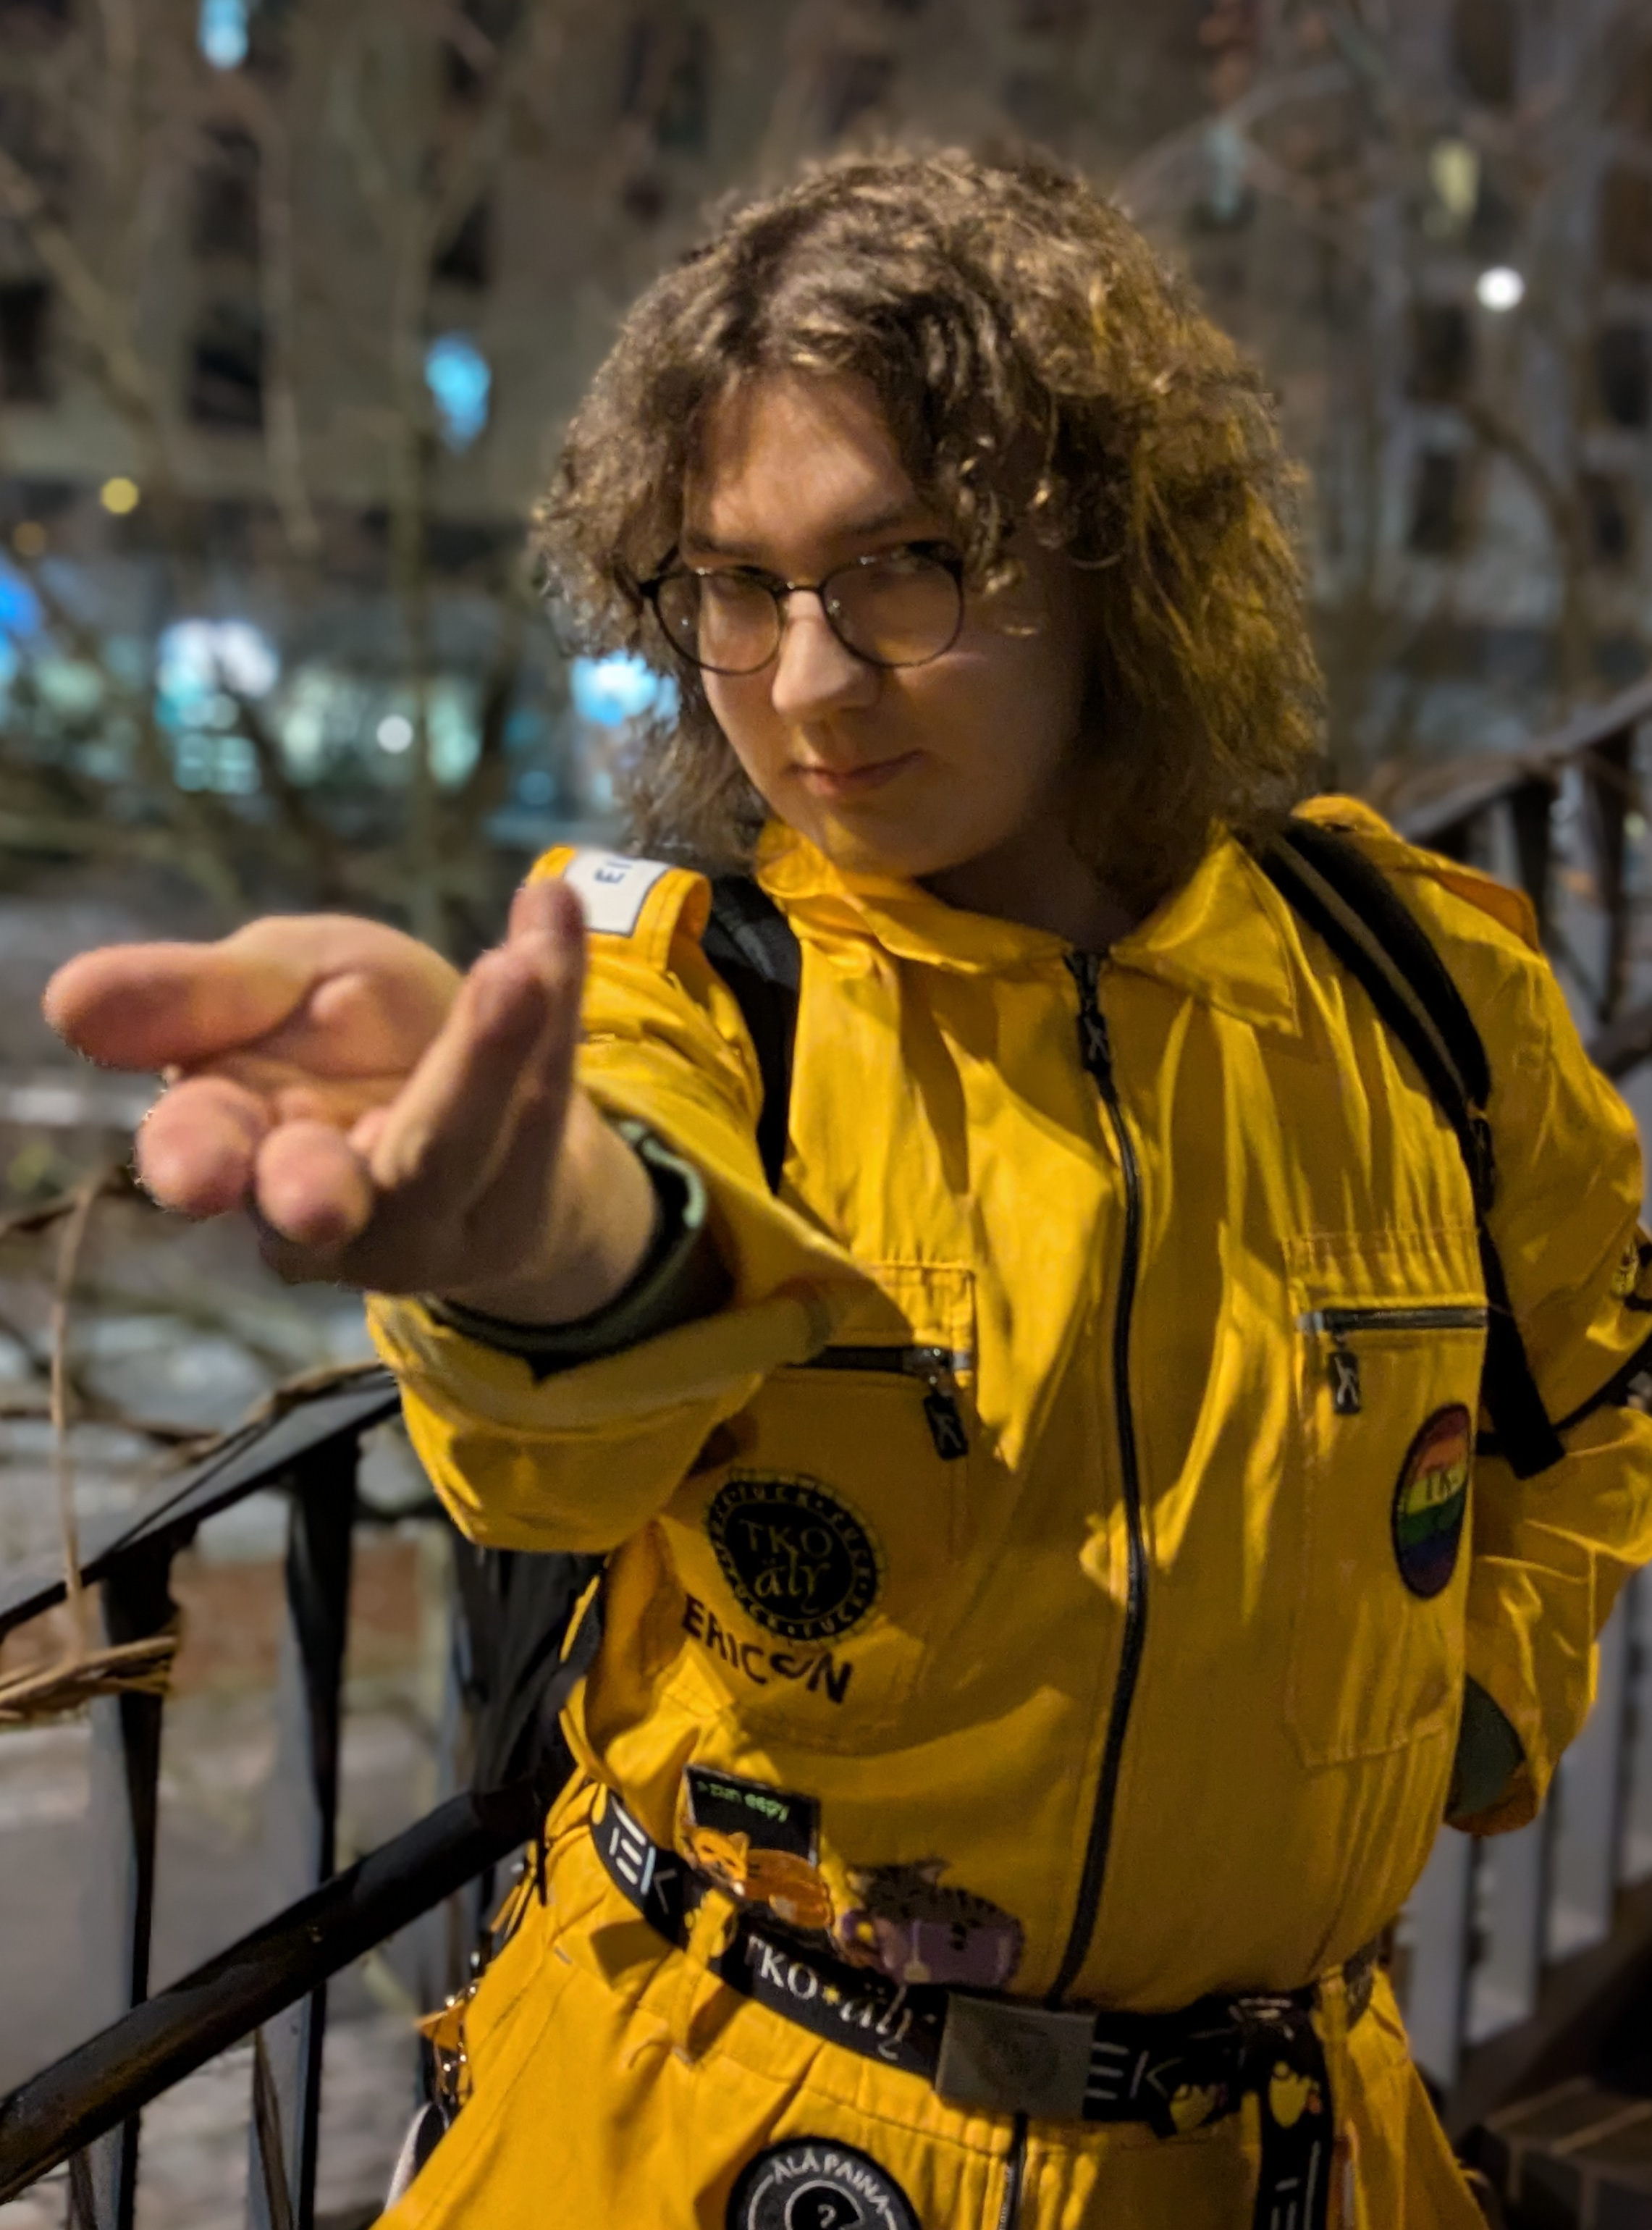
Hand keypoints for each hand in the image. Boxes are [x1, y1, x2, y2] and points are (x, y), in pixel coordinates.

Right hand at [42, 882, 655, 1313]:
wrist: (492, 1069)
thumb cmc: (348, 1033)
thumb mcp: (273, 983)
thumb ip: (198, 996)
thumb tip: (68, 1002)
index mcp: (233, 1134)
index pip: (197, 1149)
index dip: (191, 1156)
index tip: (194, 1172)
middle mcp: (318, 1200)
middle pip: (316, 1195)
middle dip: (314, 1191)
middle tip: (317, 1198)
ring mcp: (423, 1218)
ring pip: (449, 1150)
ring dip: (481, 1060)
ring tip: (514, 969)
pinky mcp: (516, 1205)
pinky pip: (544, 1097)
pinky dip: (558, 995)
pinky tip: (550, 903)